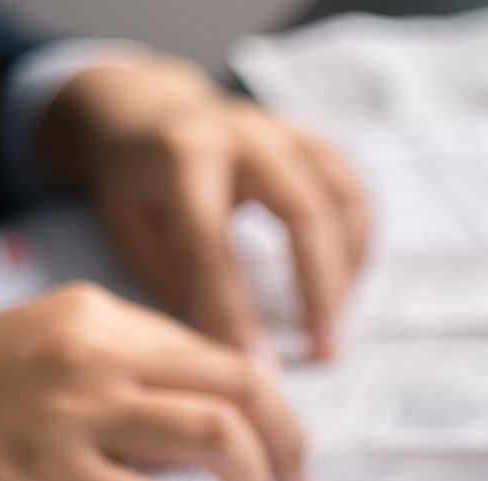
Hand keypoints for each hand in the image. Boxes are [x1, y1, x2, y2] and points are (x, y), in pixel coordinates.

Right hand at [0, 286, 300, 480]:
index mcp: (91, 315)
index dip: (263, 403)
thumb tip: (196, 422)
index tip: (278, 441)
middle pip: (240, 387)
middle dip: (286, 442)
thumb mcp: (32, 350)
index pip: (214, 351)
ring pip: (217, 438)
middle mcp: (92, 354)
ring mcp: (73, 416)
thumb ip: (112, 370)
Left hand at [39, 54, 370, 360]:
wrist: (147, 110)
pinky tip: (346, 282)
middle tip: (322, 350)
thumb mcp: (129, 227)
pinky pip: (354, 189)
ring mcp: (285, 131)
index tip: (253, 363)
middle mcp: (243, 134)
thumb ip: (173, 280)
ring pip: (340, 198)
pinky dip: (358, 241)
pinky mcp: (312, 138)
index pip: (216, 242)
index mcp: (184, 156)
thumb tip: (226, 343)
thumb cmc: (137, 180)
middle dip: (318, 290)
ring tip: (334, 321)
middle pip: (302, 212)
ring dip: (346, 269)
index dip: (235, 308)